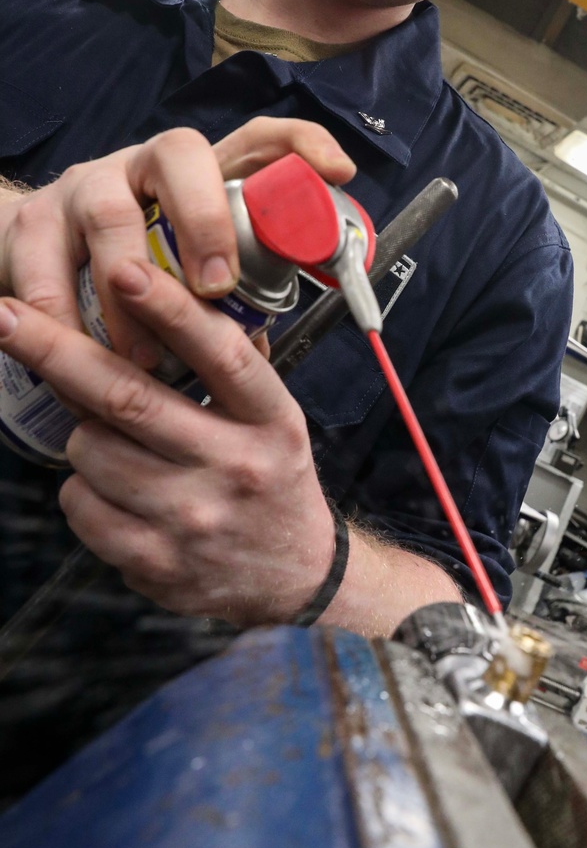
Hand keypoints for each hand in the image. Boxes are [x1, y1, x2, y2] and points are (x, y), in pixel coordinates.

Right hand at [0, 118, 354, 367]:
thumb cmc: (132, 270)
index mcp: (200, 177)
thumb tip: (257, 360)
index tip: (339, 170)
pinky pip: (45, 265)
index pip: (257, 139)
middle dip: (204, 219)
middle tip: (216, 288)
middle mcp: (144, 165)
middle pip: (180, 154)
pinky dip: (62, 318)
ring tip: (145, 355)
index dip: (300, 143)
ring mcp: (86, 185)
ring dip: (132, 289)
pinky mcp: (33, 222)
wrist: (32, 257)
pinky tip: (78, 357)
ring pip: (110, 213)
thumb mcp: (186, 277)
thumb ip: (224, 305)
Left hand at [0, 257, 335, 625]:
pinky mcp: (157, 562)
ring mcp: (194, 519)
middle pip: (129, 398)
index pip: (221, 354)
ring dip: (83, 433)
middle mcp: (236, 467)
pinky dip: (82, 488)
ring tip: (114, 440)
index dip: (169, 309)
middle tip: (7, 315)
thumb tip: (174, 297)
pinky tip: (115, 489)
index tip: (123, 269)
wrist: (297, 578)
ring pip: (92, 449)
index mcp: (272, 420)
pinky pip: (80, 505)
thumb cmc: (273, 479)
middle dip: (55, 350)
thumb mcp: (276, 418)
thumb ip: (233, 366)